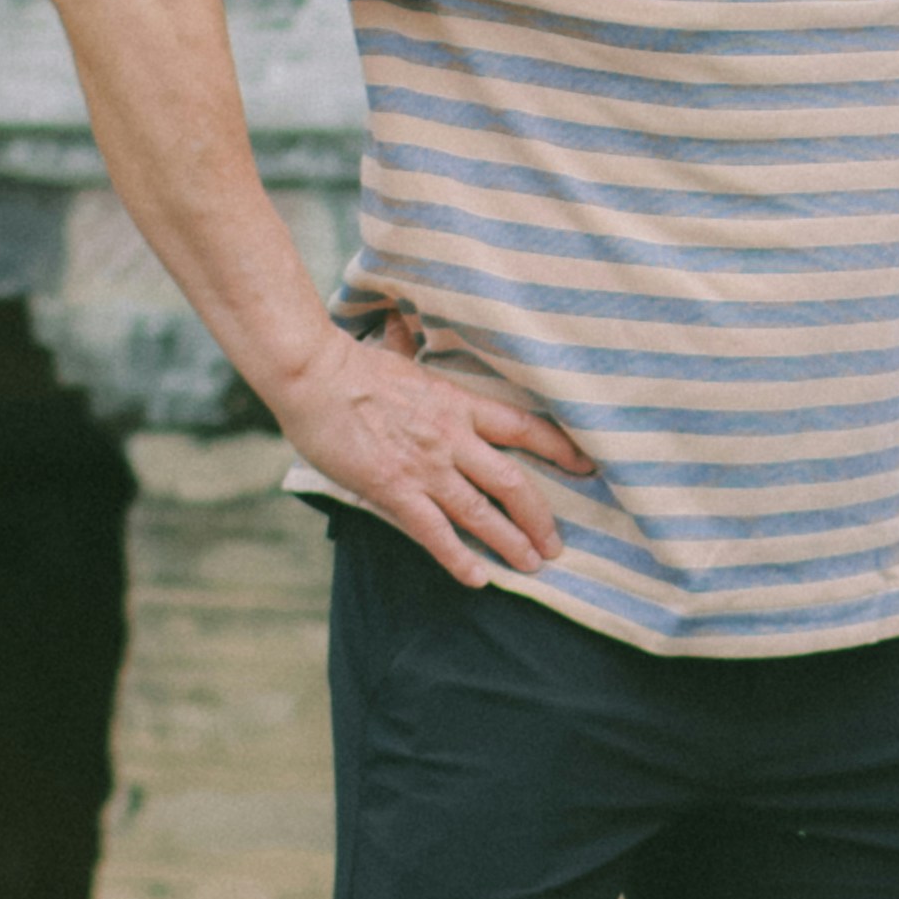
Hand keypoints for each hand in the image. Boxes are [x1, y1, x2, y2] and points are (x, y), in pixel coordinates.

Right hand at [274, 330, 582, 589]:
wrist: (312, 375)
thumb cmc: (347, 364)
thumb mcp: (393, 353)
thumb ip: (406, 347)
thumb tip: (400, 320)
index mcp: (457, 403)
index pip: (523, 427)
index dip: (559, 449)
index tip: (586, 466)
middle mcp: (451, 437)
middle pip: (513, 481)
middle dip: (539, 518)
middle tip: (555, 544)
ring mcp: (425, 465)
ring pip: (481, 512)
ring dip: (510, 543)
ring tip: (531, 565)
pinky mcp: (394, 488)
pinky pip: (434, 532)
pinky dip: (458, 559)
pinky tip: (477, 579)